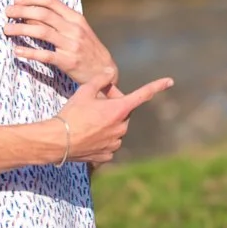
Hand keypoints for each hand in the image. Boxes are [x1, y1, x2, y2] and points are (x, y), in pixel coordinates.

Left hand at [5, 0, 117, 87]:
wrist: (105, 70)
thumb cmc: (87, 48)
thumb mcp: (78, 30)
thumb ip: (59, 21)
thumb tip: (31, 14)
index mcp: (76, 18)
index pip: (51, 1)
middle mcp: (74, 29)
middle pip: (43, 14)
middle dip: (22, 10)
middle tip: (7, 12)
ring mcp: (71, 45)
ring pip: (42, 32)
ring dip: (21, 29)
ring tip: (6, 29)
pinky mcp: (68, 62)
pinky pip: (45, 55)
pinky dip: (29, 52)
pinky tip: (17, 51)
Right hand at [59, 73, 173, 166]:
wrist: (57, 141)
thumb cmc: (71, 114)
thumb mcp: (84, 91)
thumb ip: (101, 79)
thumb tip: (111, 72)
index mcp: (119, 109)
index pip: (142, 94)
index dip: (157, 86)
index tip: (170, 81)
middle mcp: (121, 127)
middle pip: (123, 112)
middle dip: (113, 108)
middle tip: (95, 106)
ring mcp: (116, 142)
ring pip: (117, 129)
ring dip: (108, 124)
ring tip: (87, 123)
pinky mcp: (107, 155)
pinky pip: (110, 144)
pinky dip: (102, 140)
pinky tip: (88, 137)